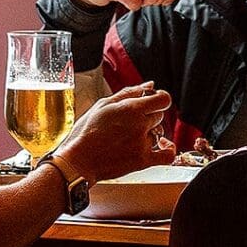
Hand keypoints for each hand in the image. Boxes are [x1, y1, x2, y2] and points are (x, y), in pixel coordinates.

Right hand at [51, 83, 175, 182]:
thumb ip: (129, 92)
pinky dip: (168, 149)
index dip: (159, 98)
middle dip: (148, 116)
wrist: (78, 161)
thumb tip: (150, 85)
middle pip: (159, 115)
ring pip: (158, 133)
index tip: (152, 101)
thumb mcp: (103, 104)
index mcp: (131, 109)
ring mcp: (142, 144)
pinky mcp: (142, 161)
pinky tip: (161, 145)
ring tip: (128, 136)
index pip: (163, 99)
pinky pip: (167, 155)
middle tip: (129, 122)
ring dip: (149, 133)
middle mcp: (140, 125)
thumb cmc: (85, 133)